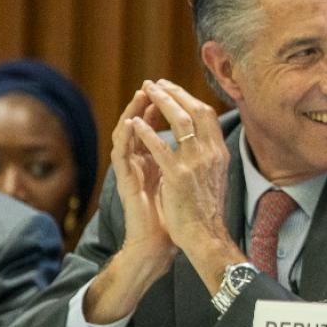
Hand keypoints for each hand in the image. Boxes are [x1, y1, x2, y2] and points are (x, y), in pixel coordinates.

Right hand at [82, 86, 186, 323]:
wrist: (162, 242)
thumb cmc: (174, 213)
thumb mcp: (186, 180)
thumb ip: (187, 162)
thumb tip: (203, 146)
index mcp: (156, 160)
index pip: (157, 127)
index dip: (165, 108)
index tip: (175, 91)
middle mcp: (141, 162)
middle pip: (141, 125)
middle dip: (148, 103)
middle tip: (154, 84)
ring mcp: (132, 170)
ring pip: (127, 134)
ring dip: (134, 112)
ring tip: (142, 95)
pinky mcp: (126, 181)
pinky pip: (123, 154)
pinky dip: (128, 137)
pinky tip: (132, 123)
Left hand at [128, 79, 244, 289]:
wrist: (205, 236)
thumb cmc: (207, 211)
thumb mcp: (215, 177)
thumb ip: (210, 157)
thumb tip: (203, 142)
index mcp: (220, 153)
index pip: (207, 115)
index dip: (188, 98)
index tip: (172, 90)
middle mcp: (211, 153)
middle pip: (195, 111)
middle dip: (174, 93)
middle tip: (155, 84)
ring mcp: (196, 163)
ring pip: (180, 122)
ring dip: (161, 103)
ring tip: (144, 93)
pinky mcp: (178, 176)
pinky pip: (160, 147)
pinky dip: (146, 132)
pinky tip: (134, 123)